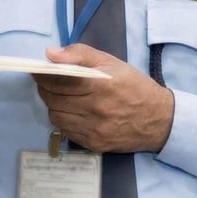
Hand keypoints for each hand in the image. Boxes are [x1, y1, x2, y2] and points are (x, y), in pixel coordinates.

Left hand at [33, 44, 174, 153]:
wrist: (159, 119)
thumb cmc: (133, 85)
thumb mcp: (111, 62)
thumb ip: (79, 54)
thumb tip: (50, 54)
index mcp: (100, 84)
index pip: (58, 80)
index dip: (42, 74)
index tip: (37, 70)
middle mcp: (95, 109)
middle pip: (53, 99)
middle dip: (44, 88)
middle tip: (46, 81)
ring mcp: (94, 129)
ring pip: (56, 116)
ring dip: (52, 104)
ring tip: (59, 96)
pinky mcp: (94, 144)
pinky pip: (66, 131)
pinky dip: (63, 119)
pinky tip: (71, 111)